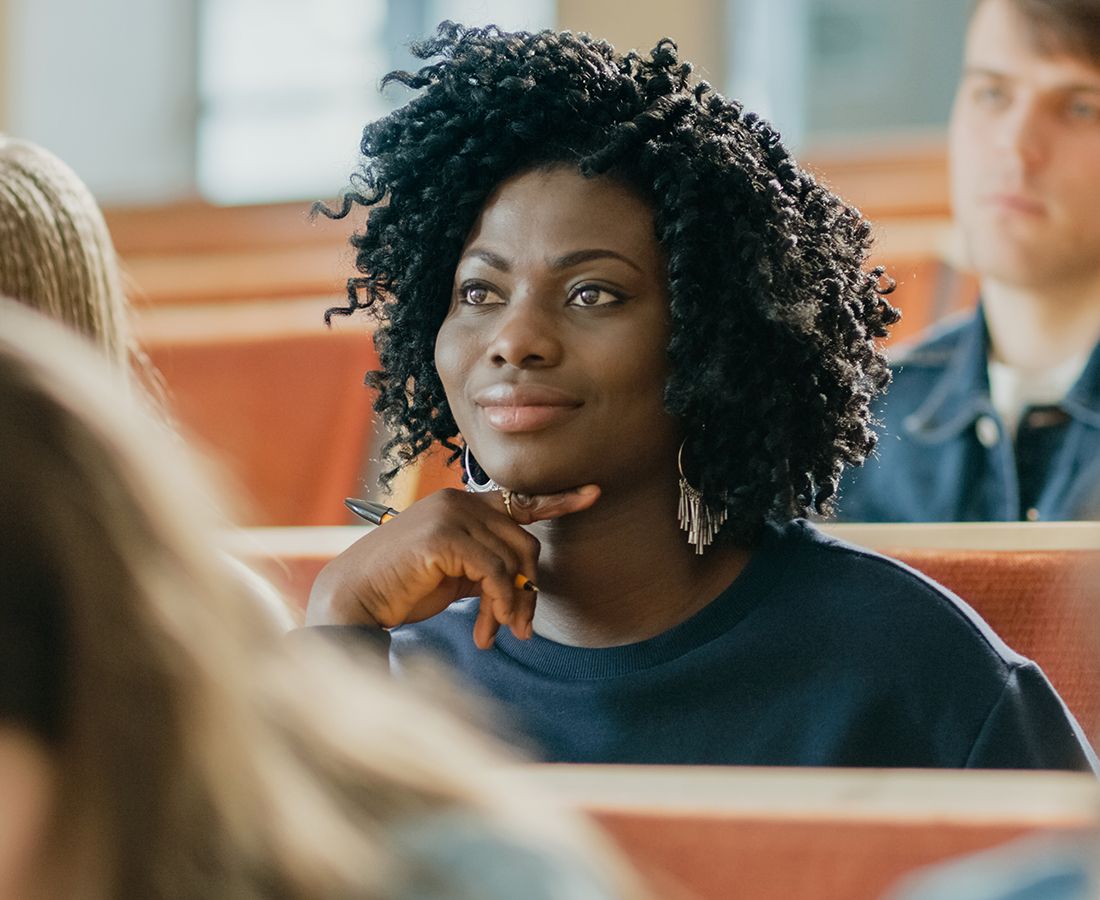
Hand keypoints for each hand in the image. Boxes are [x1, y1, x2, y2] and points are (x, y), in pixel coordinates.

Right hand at [305, 485, 599, 647]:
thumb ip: (488, 567)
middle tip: (520, 628)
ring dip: (511, 606)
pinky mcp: (444, 536)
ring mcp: (451, 515)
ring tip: (497, 633)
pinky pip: (496, 573)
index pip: (519, 501)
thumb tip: (527, 584)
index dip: (559, 500)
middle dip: (527, 590)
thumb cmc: (403, 588)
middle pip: (525, 543)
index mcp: (462, 504)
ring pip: (513, 562)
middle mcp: (459, 501)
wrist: (357, 597)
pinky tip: (488, 628)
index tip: (593, 494)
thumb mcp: (456, 574)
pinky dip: (500, 604)